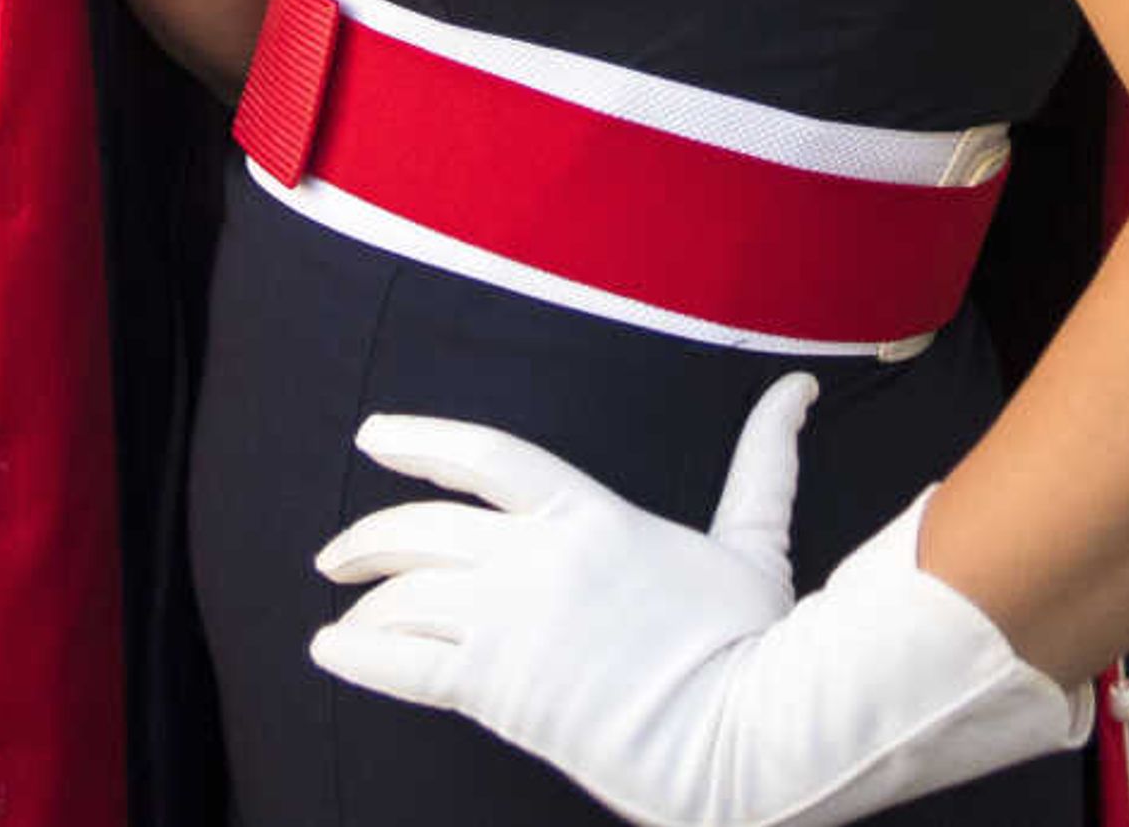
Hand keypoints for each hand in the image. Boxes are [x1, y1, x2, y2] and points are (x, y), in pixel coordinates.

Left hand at [310, 375, 1091, 826]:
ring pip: (407, 597)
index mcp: (588, 514)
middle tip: (337, 553)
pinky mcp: (499, 692)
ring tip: (339, 608)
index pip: (483, 456)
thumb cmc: (753, 640)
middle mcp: (535, 560)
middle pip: (424, 530)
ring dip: (363, 600)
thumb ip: (762, 461)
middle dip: (370, 537)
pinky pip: (404, 667)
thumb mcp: (753, 538)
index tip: (373, 437)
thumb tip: (799, 392)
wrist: (746, 735)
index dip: (421, 440)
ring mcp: (511, 625)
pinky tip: (329, 649)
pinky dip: (358, 657)